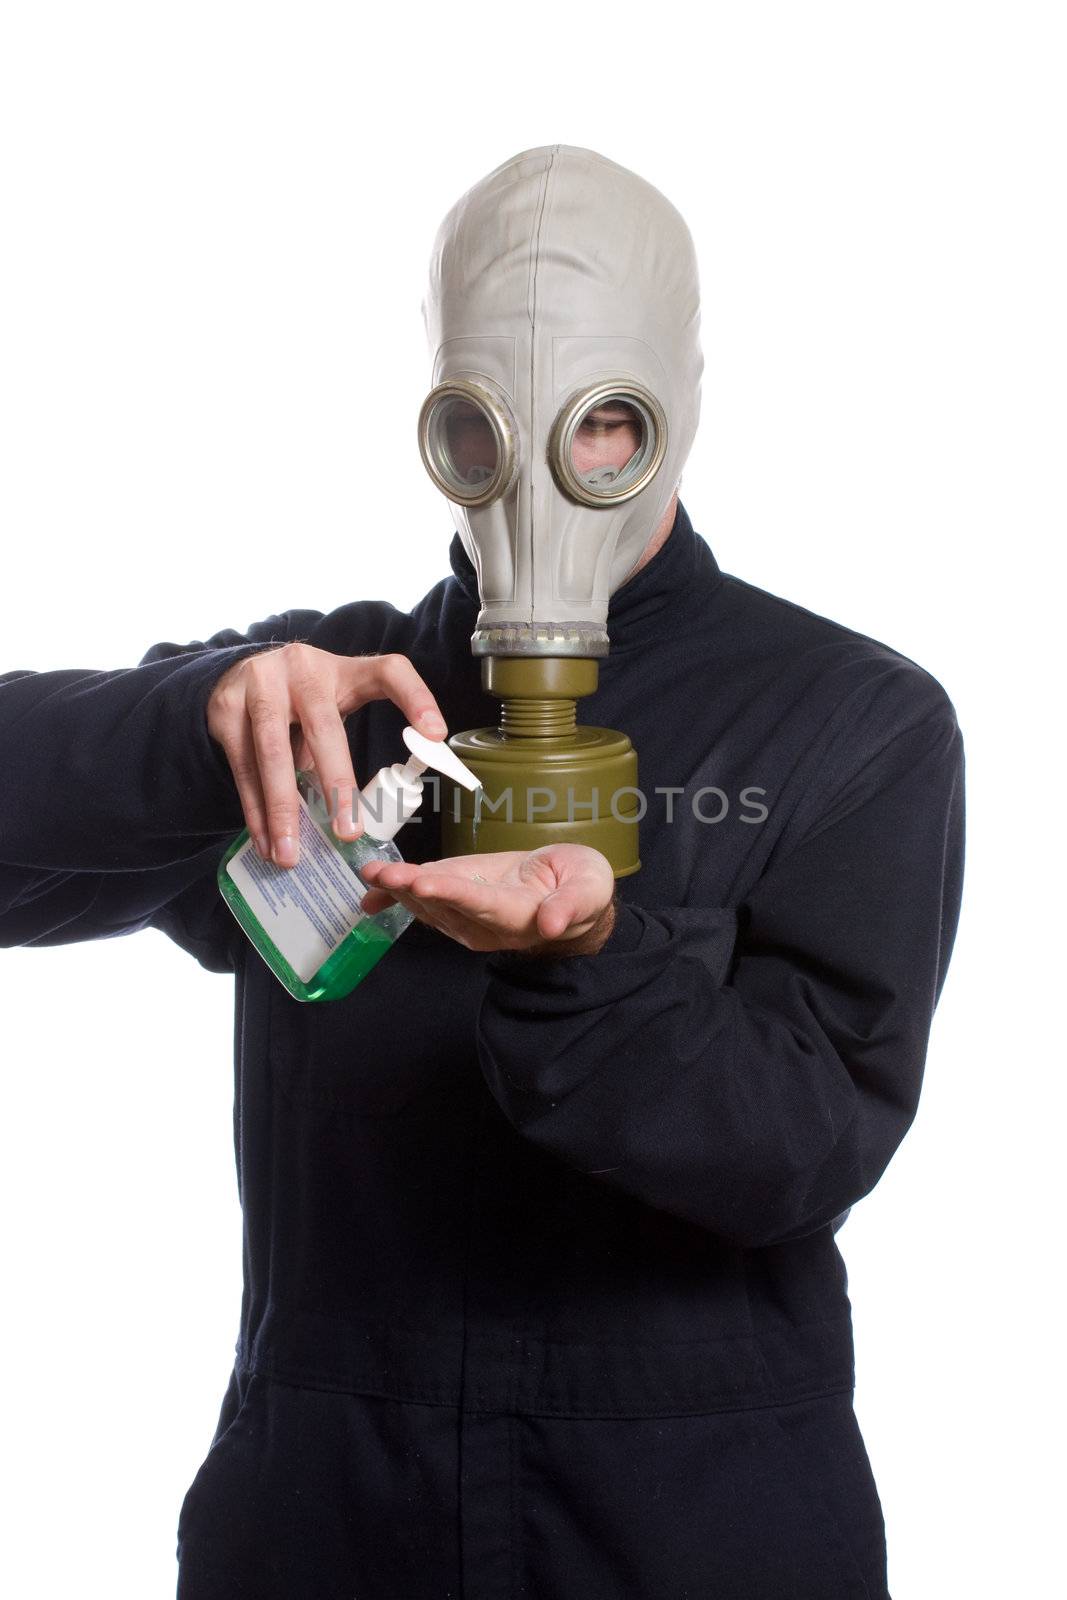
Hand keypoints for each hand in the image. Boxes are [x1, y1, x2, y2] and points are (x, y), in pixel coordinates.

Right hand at [207, 645, 446, 866]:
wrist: (239, 673)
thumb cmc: (304, 699)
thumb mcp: (337, 701)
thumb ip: (352, 740)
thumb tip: (377, 810)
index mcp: (344, 669)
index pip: (390, 672)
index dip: (417, 699)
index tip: (437, 735)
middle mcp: (303, 668)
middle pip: (325, 728)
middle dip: (336, 785)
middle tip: (348, 832)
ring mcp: (259, 684)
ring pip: (273, 753)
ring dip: (283, 811)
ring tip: (292, 855)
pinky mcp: (225, 708)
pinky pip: (242, 768)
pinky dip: (254, 810)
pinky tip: (266, 841)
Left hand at [359, 843, 617, 956]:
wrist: (571, 896)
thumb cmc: (583, 886)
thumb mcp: (589, 889)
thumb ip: (572, 905)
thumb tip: (553, 923)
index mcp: (518, 915)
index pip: (481, 904)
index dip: (452, 893)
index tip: (424, 883)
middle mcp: (485, 923)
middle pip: (445, 905)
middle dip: (412, 889)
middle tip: (383, 874)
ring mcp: (467, 915)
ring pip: (428, 902)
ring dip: (398, 888)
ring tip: (372, 872)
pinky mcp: (457, 901)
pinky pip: (423, 901)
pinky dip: (394, 897)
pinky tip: (370, 893)